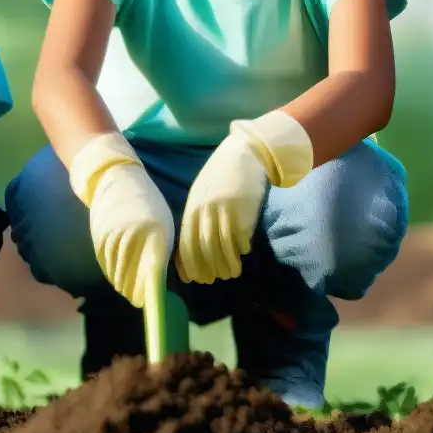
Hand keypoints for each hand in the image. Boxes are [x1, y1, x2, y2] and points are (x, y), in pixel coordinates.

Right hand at [68, 133, 171, 308]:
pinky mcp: (98, 239)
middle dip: (134, 291)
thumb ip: (158, 253)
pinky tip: (119, 276)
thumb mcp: (161, 226)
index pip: (150, 272)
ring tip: (131, 289)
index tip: (147, 301)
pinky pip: (106, 266)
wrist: (116, 179)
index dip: (148, 292)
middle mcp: (132, 236)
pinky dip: (113, 274)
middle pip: (129, 278)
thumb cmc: (148, 205)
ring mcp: (113, 238)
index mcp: (154, 232)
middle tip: (139, 297)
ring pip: (116, 275)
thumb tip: (155, 284)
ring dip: (123, 285)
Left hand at [176, 134, 266, 284]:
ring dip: (227, 265)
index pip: (186, 244)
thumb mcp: (202, 193)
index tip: (194, 279)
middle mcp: (206, 210)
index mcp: (193, 207)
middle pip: (204, 249)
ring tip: (232, 272)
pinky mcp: (244, 210)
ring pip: (222, 248)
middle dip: (208, 269)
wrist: (245, 152)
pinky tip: (244, 252)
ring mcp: (225, 210)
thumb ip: (197, 216)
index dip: (189, 265)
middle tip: (213, 280)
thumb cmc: (222, 175)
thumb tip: (191, 248)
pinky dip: (242, 250)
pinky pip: (241, 238)